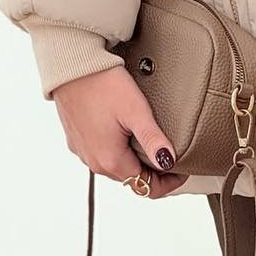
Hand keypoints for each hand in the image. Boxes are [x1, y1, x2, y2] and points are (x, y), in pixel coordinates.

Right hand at [53, 65, 186, 198]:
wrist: (72, 68)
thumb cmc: (104, 85)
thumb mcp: (136, 111)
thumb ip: (152, 139)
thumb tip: (169, 161)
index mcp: (110, 160)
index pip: (145, 187)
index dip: (168, 182)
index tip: (182, 168)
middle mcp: (94, 161)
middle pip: (131, 178)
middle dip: (153, 172)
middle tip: (173, 154)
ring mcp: (83, 151)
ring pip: (116, 166)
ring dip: (135, 160)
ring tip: (153, 142)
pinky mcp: (77, 138)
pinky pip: (102, 152)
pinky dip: (118, 149)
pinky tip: (127, 131)